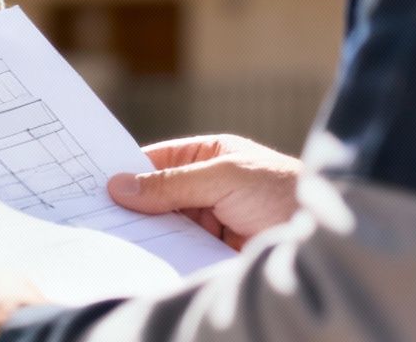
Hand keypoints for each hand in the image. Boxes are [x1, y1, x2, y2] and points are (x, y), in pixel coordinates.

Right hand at [105, 134, 303, 248]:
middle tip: (93, 215)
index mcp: (212, 156)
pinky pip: (182, 253)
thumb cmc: (281, 192)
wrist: (323, 234)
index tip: (92, 181)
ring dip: (146, 234)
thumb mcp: (222, 178)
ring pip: (168, 227)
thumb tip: (120, 185)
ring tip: (110, 239)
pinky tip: (142, 259)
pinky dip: (164, 256)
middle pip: (159, 197)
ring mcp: (214, 222)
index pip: (159, 160)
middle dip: (132, 206)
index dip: (127, 170)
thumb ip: (171, 184)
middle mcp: (210, 187)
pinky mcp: (218, 253)